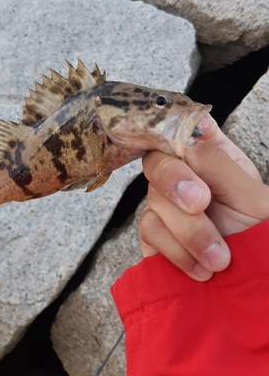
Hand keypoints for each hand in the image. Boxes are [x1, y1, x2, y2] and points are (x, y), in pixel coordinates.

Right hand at [139, 115, 268, 280]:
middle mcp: (180, 176)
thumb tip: (196, 126)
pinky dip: (177, 251)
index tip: (189, 150)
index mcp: (207, 157)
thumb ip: (219, 163)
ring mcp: (163, 205)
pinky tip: (200, 269)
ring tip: (219, 258)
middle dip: (175, 180)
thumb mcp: (252, 196)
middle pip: (156, 161)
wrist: (253, 280)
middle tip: (201, 203)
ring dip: (189, 231)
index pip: (178, 130)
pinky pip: (149, 231)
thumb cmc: (258, 233)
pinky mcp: (154, 235)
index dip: (173, 132)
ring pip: (154, 201)